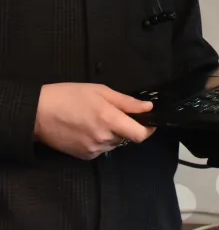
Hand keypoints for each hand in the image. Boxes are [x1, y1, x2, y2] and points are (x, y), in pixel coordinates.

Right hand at [34, 83, 155, 159]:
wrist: (39, 113)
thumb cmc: (70, 96)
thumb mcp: (101, 91)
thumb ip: (126, 102)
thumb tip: (148, 108)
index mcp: (109, 120)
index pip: (139, 135)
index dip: (149, 129)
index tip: (150, 121)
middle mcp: (103, 139)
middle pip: (127, 138)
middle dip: (127, 126)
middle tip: (115, 112)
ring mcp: (93, 150)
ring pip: (114, 143)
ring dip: (113, 133)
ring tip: (98, 117)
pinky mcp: (83, 157)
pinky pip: (101, 149)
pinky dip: (101, 140)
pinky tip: (89, 127)